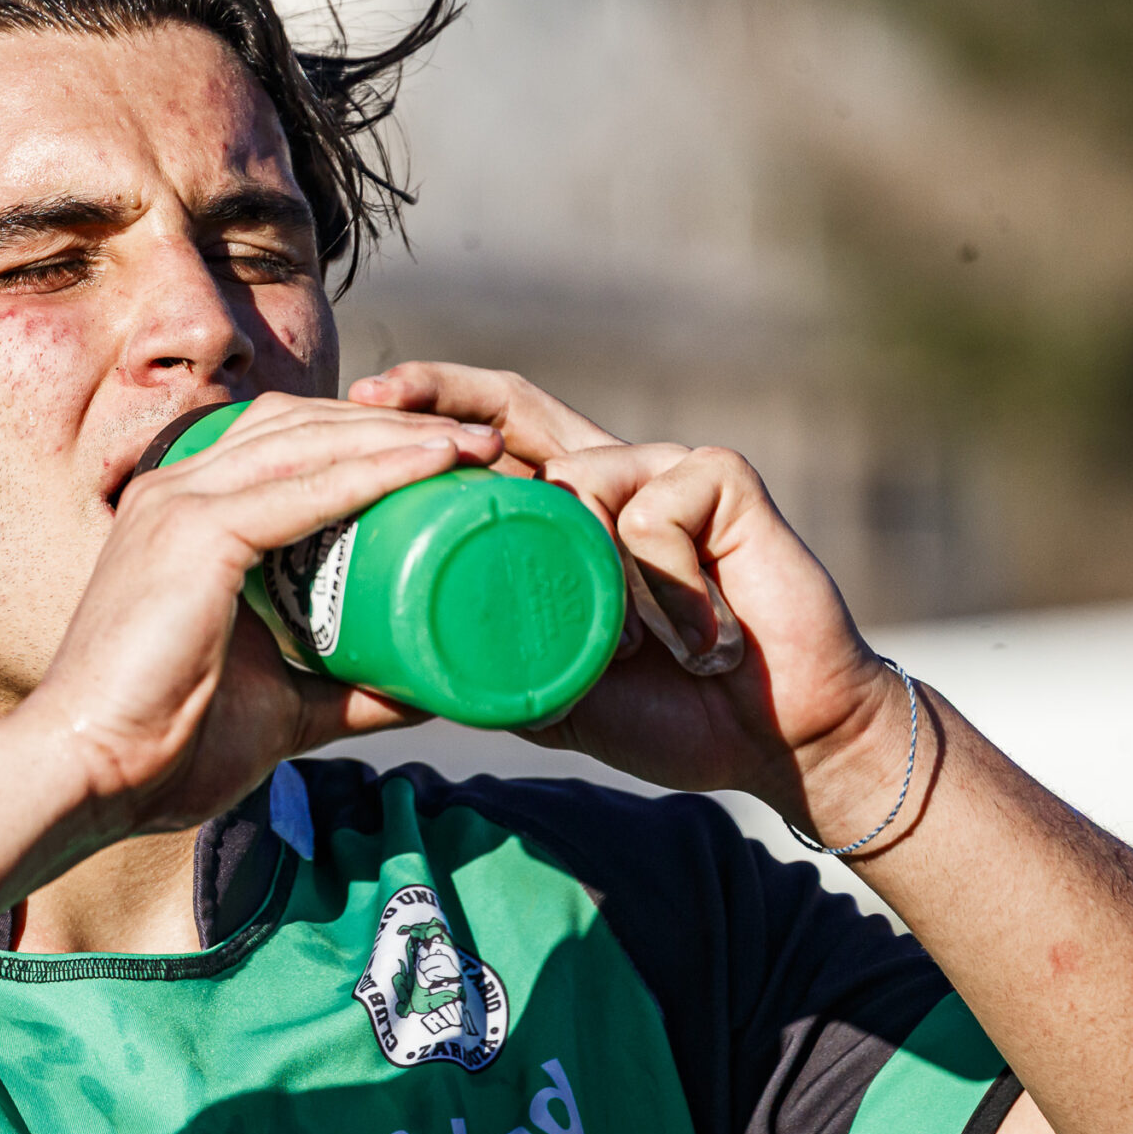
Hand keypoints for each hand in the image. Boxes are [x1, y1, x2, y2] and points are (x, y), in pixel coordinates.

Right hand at [17, 394, 501, 851]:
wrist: (89, 774)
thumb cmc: (167, 745)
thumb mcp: (279, 705)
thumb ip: (344, 690)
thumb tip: (423, 693)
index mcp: (184, 513)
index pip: (287, 445)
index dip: (367, 439)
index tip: (448, 460)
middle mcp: (177, 488)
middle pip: (305, 425)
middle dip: (396, 423)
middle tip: (481, 444)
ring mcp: (181, 502)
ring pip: (311, 441)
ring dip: (399, 435)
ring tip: (476, 444)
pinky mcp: (195, 533)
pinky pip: (306, 487)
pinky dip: (375, 470)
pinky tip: (431, 464)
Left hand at [349, 363, 900, 826]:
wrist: (779, 742)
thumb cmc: (671, 713)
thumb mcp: (554, 687)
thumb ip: (489, 660)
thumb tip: (386, 669)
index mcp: (570, 515)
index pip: (486, 437)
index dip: (425, 412)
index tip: (352, 407)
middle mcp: (614, 473)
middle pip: (514, 402)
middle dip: (440, 392)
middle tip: (377, 397)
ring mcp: (670, 467)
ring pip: (576, 479)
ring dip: (587, 575)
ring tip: (639, 650)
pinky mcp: (722, 478)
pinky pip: (650, 514)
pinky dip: (662, 590)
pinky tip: (701, 646)